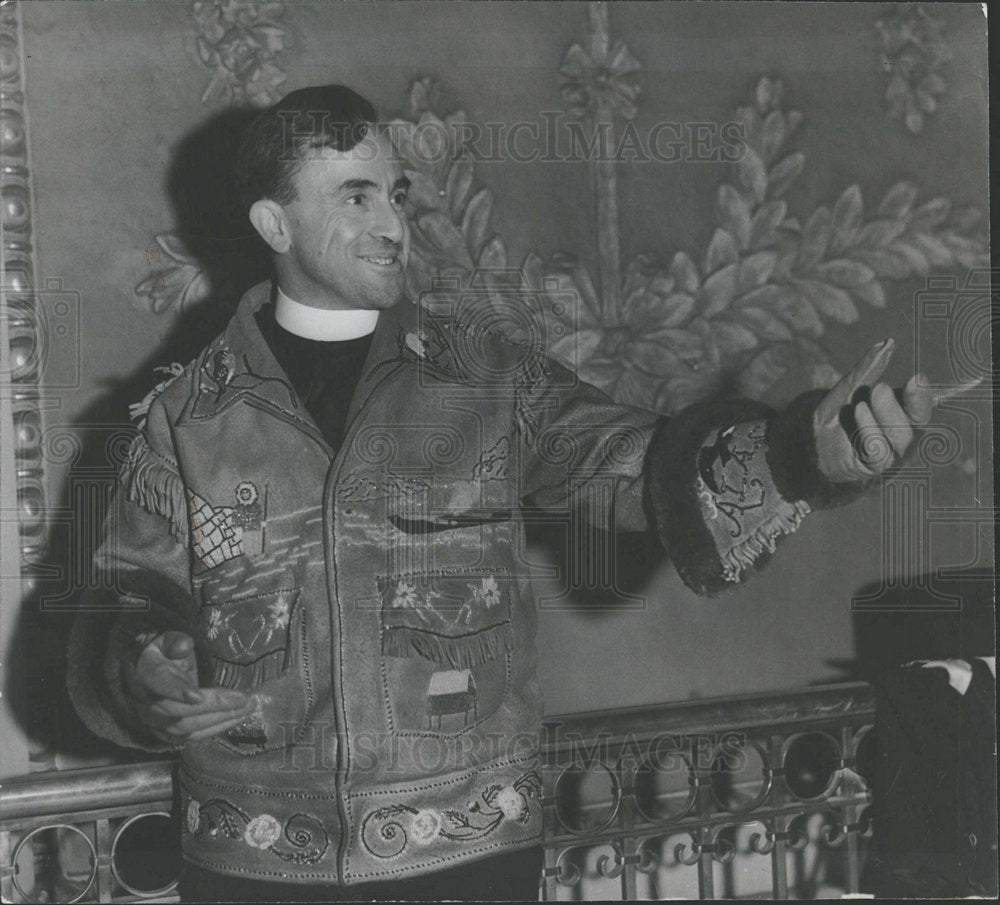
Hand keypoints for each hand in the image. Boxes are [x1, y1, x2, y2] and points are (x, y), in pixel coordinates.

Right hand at [127, 631, 253, 744]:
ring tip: (246, 709)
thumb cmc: (164, 655)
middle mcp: (147, 703)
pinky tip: (236, 718)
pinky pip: (191, 737)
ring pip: (185, 728)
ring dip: (219, 720)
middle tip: (242, 700)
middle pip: (177, 711)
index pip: (158, 683)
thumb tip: (184, 645)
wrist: (148, 675)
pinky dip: (215, 728)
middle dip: (212, 707)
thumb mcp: (167, 641)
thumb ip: (174, 641)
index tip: (198, 696)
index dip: (177, 690)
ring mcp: (155, 722)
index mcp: (146, 675)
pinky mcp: (166, 734)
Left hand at [813, 338, 932, 482]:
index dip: (921, 395)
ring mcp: (888, 453)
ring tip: (860, 404)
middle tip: (878, 389)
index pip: (920, 406)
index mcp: (901, 414)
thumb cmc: (835, 414)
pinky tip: (858, 415)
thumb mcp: (848, 388)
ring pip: (899, 438)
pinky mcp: (871, 466)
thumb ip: (867, 370)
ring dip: (882, 418)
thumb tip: (887, 343)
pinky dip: (869, 432)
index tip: (916, 378)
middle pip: (914, 423)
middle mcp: (900, 434)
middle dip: (899, 405)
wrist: (808, 441)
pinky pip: (878, 452)